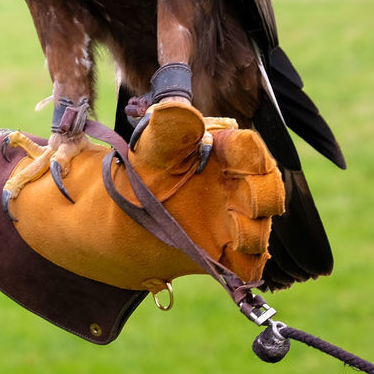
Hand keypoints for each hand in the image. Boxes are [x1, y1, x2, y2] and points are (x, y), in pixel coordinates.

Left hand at [7, 99, 284, 291]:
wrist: (108, 220)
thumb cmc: (134, 177)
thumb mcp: (146, 153)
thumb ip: (164, 132)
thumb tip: (178, 108)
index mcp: (219, 154)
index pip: (248, 148)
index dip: (244, 148)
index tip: (230, 145)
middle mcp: (233, 188)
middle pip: (265, 188)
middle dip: (260, 193)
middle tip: (244, 196)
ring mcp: (232, 223)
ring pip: (260, 228)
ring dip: (252, 231)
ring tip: (236, 232)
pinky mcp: (223, 254)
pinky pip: (249, 265)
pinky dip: (247, 265)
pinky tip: (233, 261)